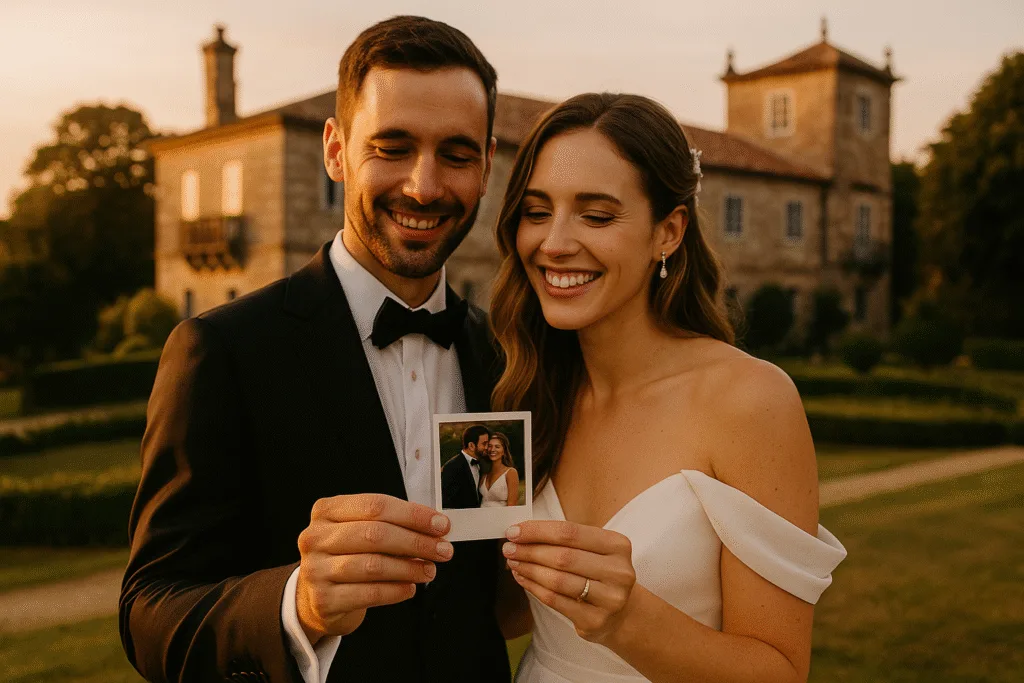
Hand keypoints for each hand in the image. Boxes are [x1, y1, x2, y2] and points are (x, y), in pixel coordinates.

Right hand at [296, 494, 453, 642]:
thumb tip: (434, 528)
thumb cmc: (346, 556)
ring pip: (373, 565)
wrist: (316, 597)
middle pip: (375, 534)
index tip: (440, 524)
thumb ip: (392, 525)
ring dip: (410, 568)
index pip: (376, 505)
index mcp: (327, 511)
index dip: (413, 515)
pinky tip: (409, 587)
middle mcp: (316, 537)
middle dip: (416, 542)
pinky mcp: (323, 600)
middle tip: (442, 549)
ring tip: (429, 570)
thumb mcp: (360, 531)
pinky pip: (370, 593)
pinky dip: (396, 590)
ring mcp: (316, 569)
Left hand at [502, 520, 635, 644]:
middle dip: (530, 551)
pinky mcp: (595, 620)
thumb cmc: (599, 573)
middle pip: (563, 557)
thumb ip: (564, 539)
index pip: (571, 532)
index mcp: (618, 545)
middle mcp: (618, 571)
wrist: (620, 612)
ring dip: (529, 569)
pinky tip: (523, 579)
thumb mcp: (593, 549)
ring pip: (558, 580)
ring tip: (514, 563)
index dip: (538, 530)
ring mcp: (609, 598)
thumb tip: (521, 533)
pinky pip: (555, 600)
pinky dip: (534, 588)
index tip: (515, 531)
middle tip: (509, 548)